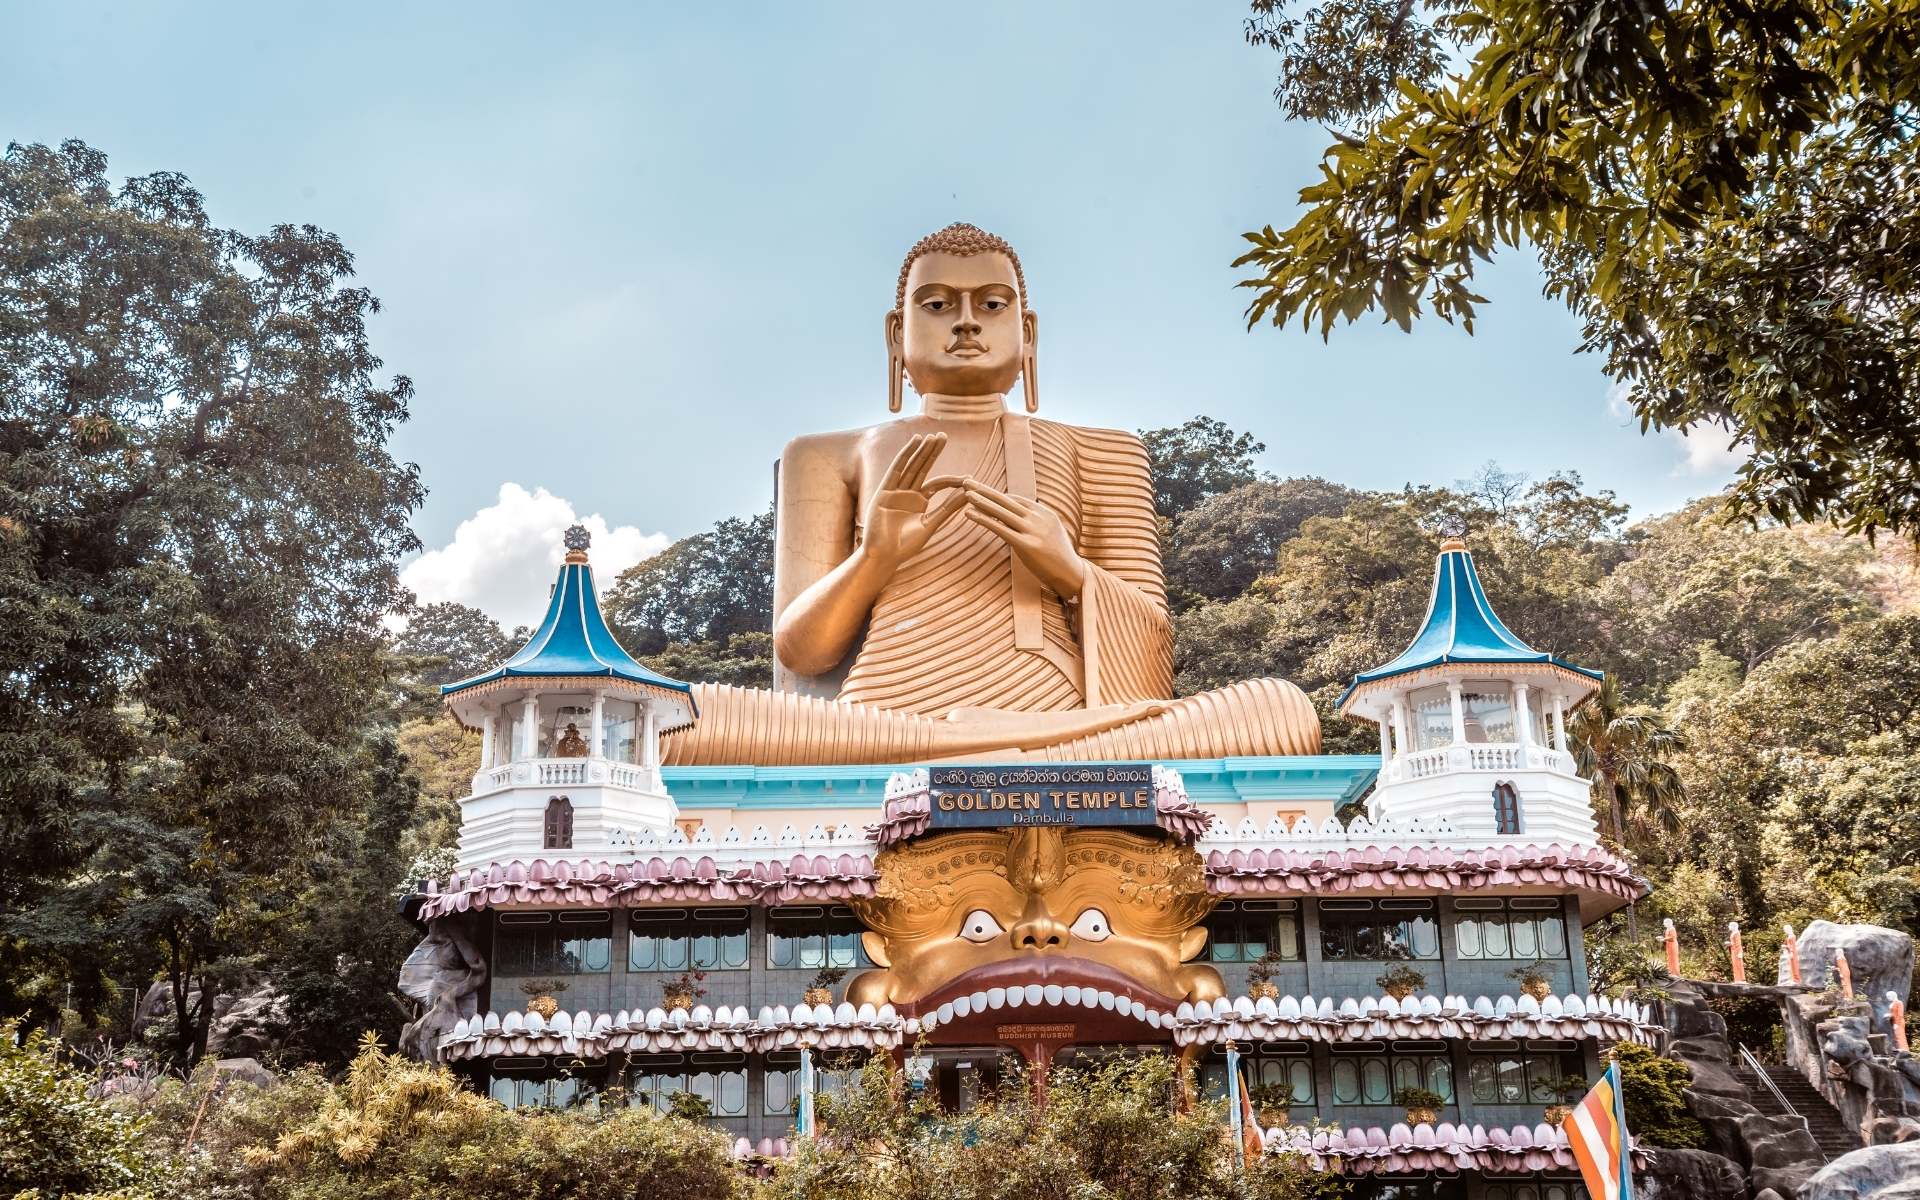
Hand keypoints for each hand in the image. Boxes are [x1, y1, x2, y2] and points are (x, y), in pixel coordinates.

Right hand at [860, 433, 966, 569]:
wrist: (884, 556)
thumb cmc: (906, 546)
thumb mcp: (931, 525)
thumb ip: (947, 509)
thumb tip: (968, 494)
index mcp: (919, 502)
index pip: (937, 484)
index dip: (952, 480)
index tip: (969, 479)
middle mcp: (907, 493)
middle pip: (923, 467)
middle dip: (933, 452)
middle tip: (944, 436)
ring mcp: (895, 490)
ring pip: (912, 465)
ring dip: (921, 450)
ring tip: (933, 436)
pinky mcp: (884, 490)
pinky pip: (897, 468)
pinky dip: (906, 454)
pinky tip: (915, 442)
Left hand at [949, 478, 1086, 599]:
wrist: (1071, 574)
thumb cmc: (1058, 557)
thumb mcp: (1050, 532)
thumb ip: (1036, 522)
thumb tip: (1022, 516)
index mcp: (1044, 513)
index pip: (1015, 499)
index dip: (996, 494)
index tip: (980, 488)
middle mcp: (1038, 518)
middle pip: (1006, 500)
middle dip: (984, 490)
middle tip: (966, 481)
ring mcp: (1033, 531)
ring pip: (1001, 512)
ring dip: (981, 501)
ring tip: (965, 494)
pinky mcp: (1026, 545)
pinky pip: (1000, 529)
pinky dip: (983, 519)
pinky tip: (969, 513)